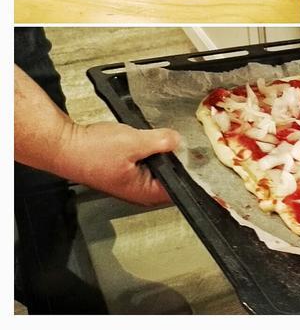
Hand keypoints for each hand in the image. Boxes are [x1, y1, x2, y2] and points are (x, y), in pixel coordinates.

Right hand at [60, 121, 179, 206]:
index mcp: (143, 191)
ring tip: (161, 138)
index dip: (191, 174)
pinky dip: (150, 148)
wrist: (67, 145)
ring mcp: (132, 180)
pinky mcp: (126, 168)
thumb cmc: (92, 151)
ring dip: (162, 152)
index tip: (201, 159)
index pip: (178, 189)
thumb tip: (178, 141)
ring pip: (159, 166)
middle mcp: (139, 190)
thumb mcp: (134, 142)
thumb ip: (161, 142)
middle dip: (177, 158)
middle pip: (171, 176)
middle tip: (181, 141)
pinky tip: (147, 138)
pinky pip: (148, 159)